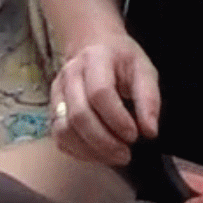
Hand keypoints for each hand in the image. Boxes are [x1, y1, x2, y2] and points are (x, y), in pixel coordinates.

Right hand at [50, 37, 160, 165]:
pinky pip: (59, 137)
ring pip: (64, 130)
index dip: (117, 119)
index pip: (99, 93)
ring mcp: (57, 92)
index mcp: (95, 59)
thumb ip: (149, 99)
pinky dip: (79, 152)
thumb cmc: (121, 60)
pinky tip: (99, 154)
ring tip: (115, 156)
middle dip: (104, 141)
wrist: (94, 45)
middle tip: (126, 154)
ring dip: (91, 150)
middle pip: (79, 115)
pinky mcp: (53, 109)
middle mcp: (70, 75)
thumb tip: (150, 131)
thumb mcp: (144, 70)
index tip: (134, 135)